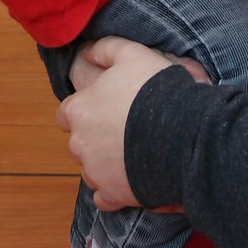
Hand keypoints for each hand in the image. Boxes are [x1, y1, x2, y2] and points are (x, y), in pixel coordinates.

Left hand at [58, 37, 209, 209]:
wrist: (182, 132)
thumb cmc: (155, 90)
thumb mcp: (132, 54)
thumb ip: (105, 50)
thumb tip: (86, 52)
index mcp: (78, 111)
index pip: (66, 113)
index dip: (86, 108)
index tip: (106, 106)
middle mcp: (79, 145)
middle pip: (79, 142)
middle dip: (96, 136)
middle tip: (126, 126)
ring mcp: (95, 173)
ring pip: (92, 169)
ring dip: (106, 162)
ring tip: (135, 150)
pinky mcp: (113, 195)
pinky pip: (105, 197)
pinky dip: (115, 189)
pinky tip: (132, 176)